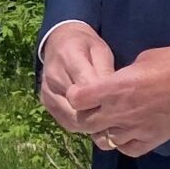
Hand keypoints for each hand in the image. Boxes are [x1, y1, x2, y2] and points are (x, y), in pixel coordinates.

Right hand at [38, 21, 115, 135]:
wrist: (59, 43)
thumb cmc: (85, 46)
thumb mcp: (100, 51)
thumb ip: (106, 72)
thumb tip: (115, 97)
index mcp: (68, 57)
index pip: (87, 89)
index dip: (106, 100)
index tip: (123, 105)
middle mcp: (53, 77)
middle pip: (78, 109)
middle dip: (100, 116)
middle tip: (120, 117)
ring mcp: (47, 93)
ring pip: (73, 121)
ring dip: (92, 124)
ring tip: (109, 120)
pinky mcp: (46, 103)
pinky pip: (67, 122)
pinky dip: (83, 125)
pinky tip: (96, 120)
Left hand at [70, 44, 169, 157]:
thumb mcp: (142, 60)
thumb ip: (122, 76)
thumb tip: (116, 83)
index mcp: (115, 88)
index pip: (77, 99)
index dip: (77, 95)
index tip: (83, 92)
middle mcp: (120, 111)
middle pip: (86, 123)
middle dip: (85, 116)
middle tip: (93, 109)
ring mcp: (136, 128)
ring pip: (105, 141)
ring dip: (104, 131)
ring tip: (110, 123)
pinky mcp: (152, 140)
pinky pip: (128, 149)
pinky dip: (124, 144)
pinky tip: (128, 134)